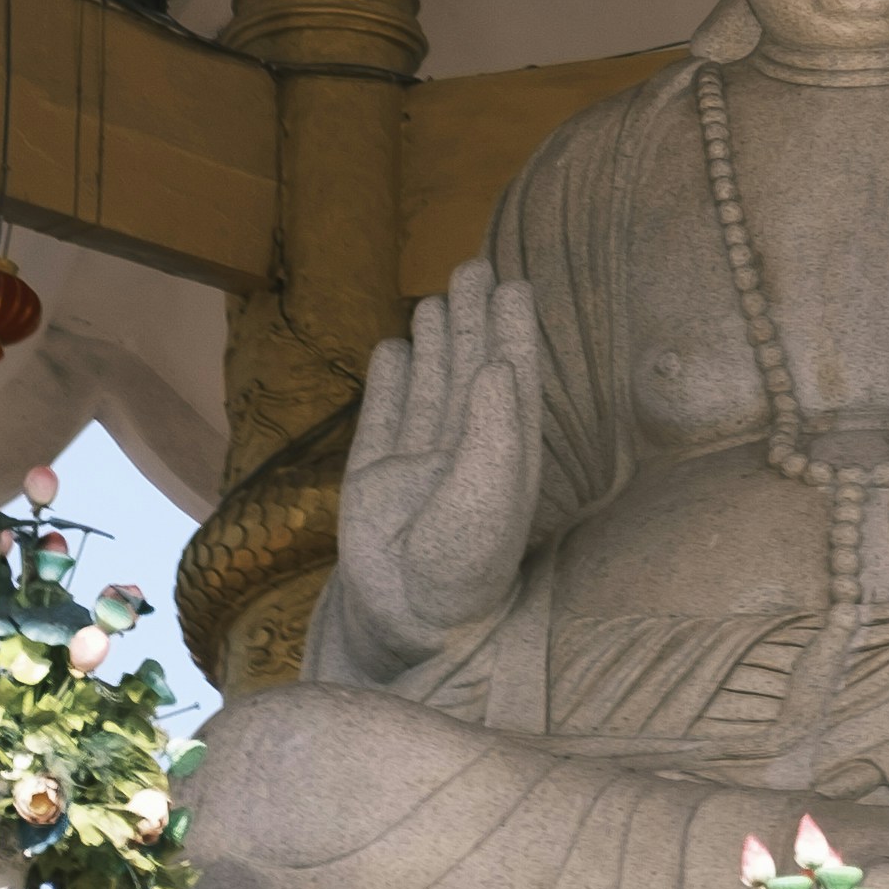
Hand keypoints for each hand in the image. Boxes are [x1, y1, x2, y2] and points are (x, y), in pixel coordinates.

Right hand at [328, 262, 543, 672]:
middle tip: (474, 265)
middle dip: (472, 322)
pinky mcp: (373, 483)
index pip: (511, 380)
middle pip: (470, 373)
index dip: (513, 333)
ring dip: (434, 344)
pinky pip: (384, 421)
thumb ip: (497, 430)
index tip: (515, 284)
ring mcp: (416, 470)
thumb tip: (500, 363)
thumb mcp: (491, 497)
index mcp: (504, 458)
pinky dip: (389, 383)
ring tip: (437, 297)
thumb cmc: (460, 567)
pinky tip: (394, 347)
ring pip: (429, 391)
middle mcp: (464, 457)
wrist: (406, 623)